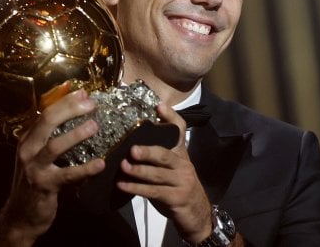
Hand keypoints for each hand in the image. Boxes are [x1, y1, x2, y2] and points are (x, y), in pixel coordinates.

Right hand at [0, 88, 105, 245]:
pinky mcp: (44, 185)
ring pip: (54, 146)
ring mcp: (34, 168)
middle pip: (47, 122)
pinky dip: (85, 169)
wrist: (21, 216)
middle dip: (69, 110)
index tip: (84, 92)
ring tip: (94, 126)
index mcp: (27, 140)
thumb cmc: (34, 182)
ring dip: (75, 135)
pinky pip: (67, 175)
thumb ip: (50, 139)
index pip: (45, 113)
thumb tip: (76, 118)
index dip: (65, 101)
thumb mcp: (37, 157)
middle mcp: (27, 150)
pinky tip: (100, 164)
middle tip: (90, 103)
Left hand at [116, 103, 212, 243]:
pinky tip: (123, 185)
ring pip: (158, 174)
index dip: (170, 117)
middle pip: (165, 154)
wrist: (197, 213)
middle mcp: (183, 164)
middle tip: (132, 149)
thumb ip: (157, 156)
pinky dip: (137, 189)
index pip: (179, 130)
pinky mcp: (176, 198)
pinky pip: (154, 192)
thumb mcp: (171, 168)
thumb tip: (130, 143)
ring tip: (123, 167)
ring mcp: (181, 182)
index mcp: (180, 153)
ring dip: (139, 171)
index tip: (158, 106)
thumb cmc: (177, 186)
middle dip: (148, 151)